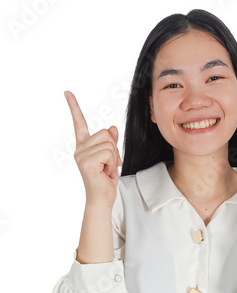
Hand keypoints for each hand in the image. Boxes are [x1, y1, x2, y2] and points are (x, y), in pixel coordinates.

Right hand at [64, 90, 121, 207]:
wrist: (102, 200)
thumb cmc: (105, 181)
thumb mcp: (111, 158)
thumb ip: (111, 143)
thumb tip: (112, 127)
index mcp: (84, 146)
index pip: (79, 123)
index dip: (74, 107)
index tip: (67, 92)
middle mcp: (80, 149)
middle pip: (106, 133)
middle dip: (114, 150)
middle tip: (109, 166)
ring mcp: (81, 155)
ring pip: (109, 143)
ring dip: (114, 158)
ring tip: (107, 170)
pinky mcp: (86, 161)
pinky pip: (109, 152)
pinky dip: (113, 164)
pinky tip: (106, 174)